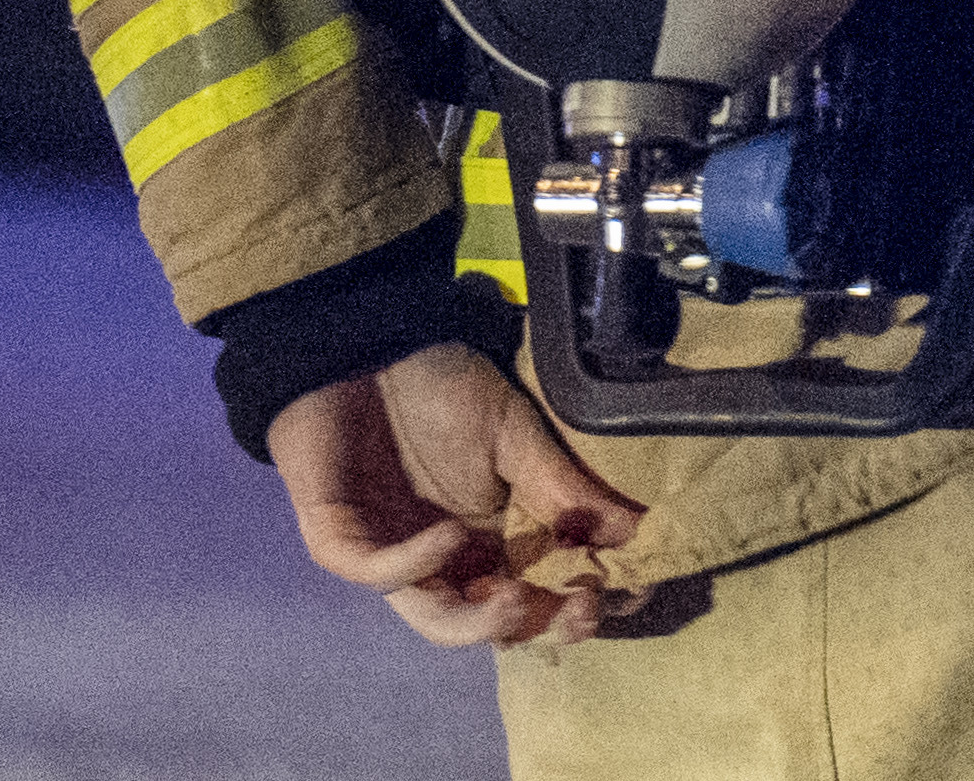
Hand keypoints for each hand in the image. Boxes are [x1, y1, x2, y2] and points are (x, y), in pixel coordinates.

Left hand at [267, 340, 642, 647]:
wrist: (360, 349)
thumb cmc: (437, 390)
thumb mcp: (514, 434)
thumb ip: (562, 486)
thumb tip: (633, 533)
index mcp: (491, 540)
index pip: (540, 593)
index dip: (577, 605)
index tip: (626, 595)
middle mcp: (447, 563)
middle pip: (493, 622)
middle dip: (537, 624)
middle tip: (580, 608)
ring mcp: (393, 558)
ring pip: (436, 619)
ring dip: (479, 620)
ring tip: (518, 599)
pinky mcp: (341, 544)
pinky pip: (380, 574)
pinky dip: (416, 563)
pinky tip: (449, 533)